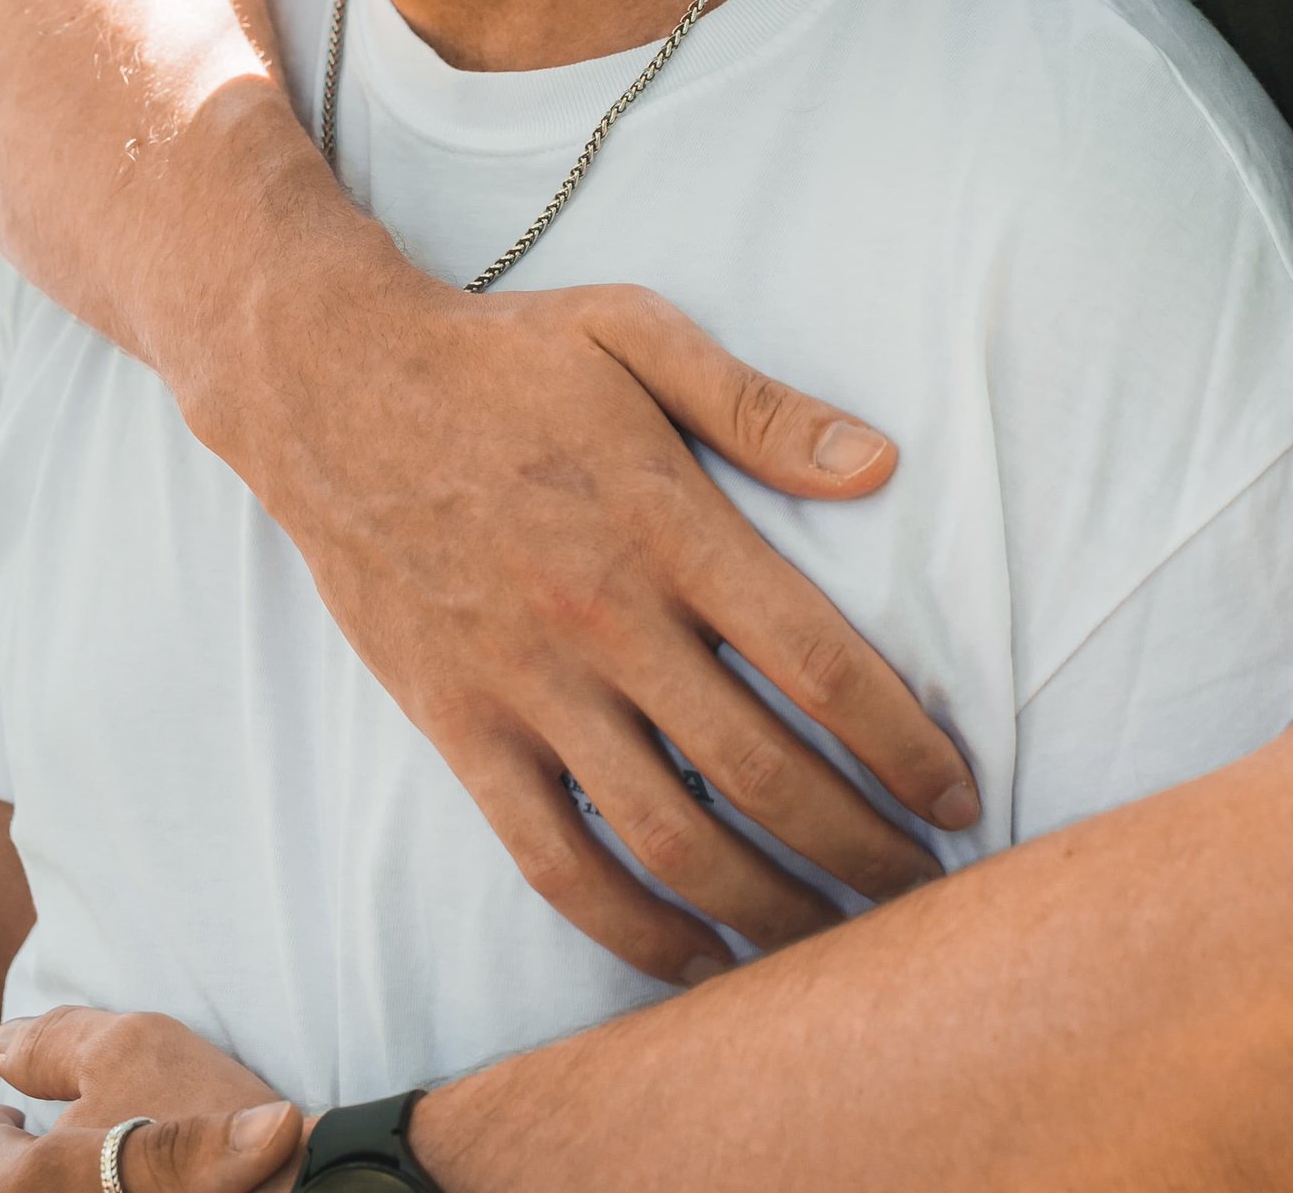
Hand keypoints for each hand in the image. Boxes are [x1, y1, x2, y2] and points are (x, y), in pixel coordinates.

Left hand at [0, 1010, 302, 1192]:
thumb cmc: (206, 1124)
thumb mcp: (130, 1049)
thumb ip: (52, 1042)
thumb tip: (0, 1045)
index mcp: (23, 1188)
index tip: (16, 1116)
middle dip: (5, 1169)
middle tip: (39, 1144)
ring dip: (47, 1188)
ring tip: (85, 1176)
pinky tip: (117, 1192)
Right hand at [214, 252, 980, 982]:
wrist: (333, 386)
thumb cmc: (502, 355)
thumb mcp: (635, 333)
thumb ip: (758, 405)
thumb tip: (879, 463)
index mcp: (667, 522)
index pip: (817, 661)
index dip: (904, 744)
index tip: (959, 794)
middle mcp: (607, 618)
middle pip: (762, 772)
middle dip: (863, 848)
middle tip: (929, 895)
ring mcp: (529, 685)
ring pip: (671, 837)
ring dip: (768, 908)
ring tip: (838, 946)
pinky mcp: (463, 729)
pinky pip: (555, 859)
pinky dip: (632, 929)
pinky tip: (697, 958)